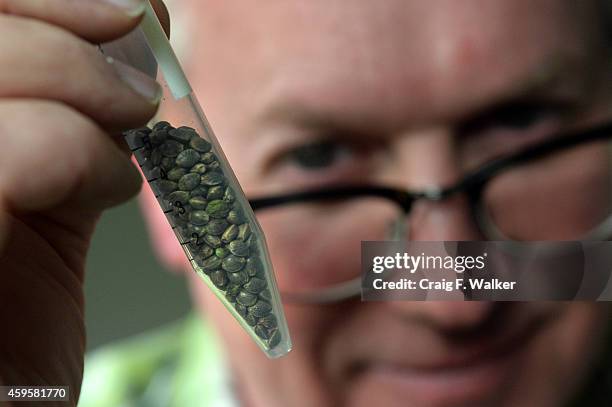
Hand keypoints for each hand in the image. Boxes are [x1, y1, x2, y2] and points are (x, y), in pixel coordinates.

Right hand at [0, 0, 168, 403]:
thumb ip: (65, 136)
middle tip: (139, 71)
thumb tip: (123, 66)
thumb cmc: (12, 335)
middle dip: (65, 23)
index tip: (134, 11)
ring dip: (78, 78)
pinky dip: (69, 147)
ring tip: (132, 122)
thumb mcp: (43, 213)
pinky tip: (111, 182)